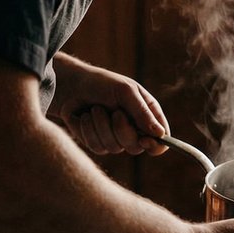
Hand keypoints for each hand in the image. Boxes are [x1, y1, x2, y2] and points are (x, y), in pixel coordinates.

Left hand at [50, 57, 168, 156]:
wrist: (73, 86)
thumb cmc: (103, 84)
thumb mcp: (125, 91)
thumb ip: (142, 112)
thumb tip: (160, 134)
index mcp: (147, 116)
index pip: (160, 141)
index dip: (156, 145)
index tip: (145, 140)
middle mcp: (133, 131)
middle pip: (135, 147)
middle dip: (123, 130)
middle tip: (115, 112)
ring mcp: (115, 139)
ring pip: (114, 147)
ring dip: (102, 125)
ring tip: (96, 108)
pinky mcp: (97, 143)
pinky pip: (96, 146)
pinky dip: (89, 129)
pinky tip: (85, 116)